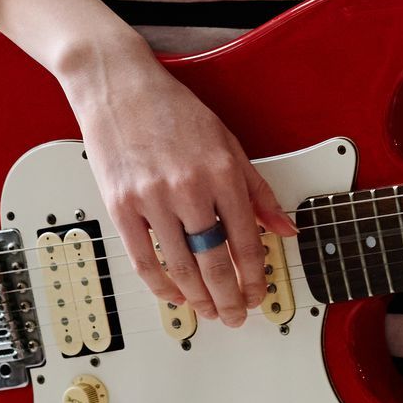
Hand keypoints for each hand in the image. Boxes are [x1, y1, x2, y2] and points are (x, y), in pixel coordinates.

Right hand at [60, 28, 293, 328]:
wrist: (118, 86)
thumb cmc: (173, 110)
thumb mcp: (228, 142)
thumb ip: (257, 189)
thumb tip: (284, 226)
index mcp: (222, 171)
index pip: (247, 239)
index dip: (256, 276)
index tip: (260, 293)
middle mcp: (189, 187)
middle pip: (215, 261)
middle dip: (229, 298)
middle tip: (235, 315)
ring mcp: (153, 198)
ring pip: (181, 267)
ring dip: (198, 298)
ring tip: (209, 310)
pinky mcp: (121, 205)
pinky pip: (143, 260)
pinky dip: (161, 285)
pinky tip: (174, 295)